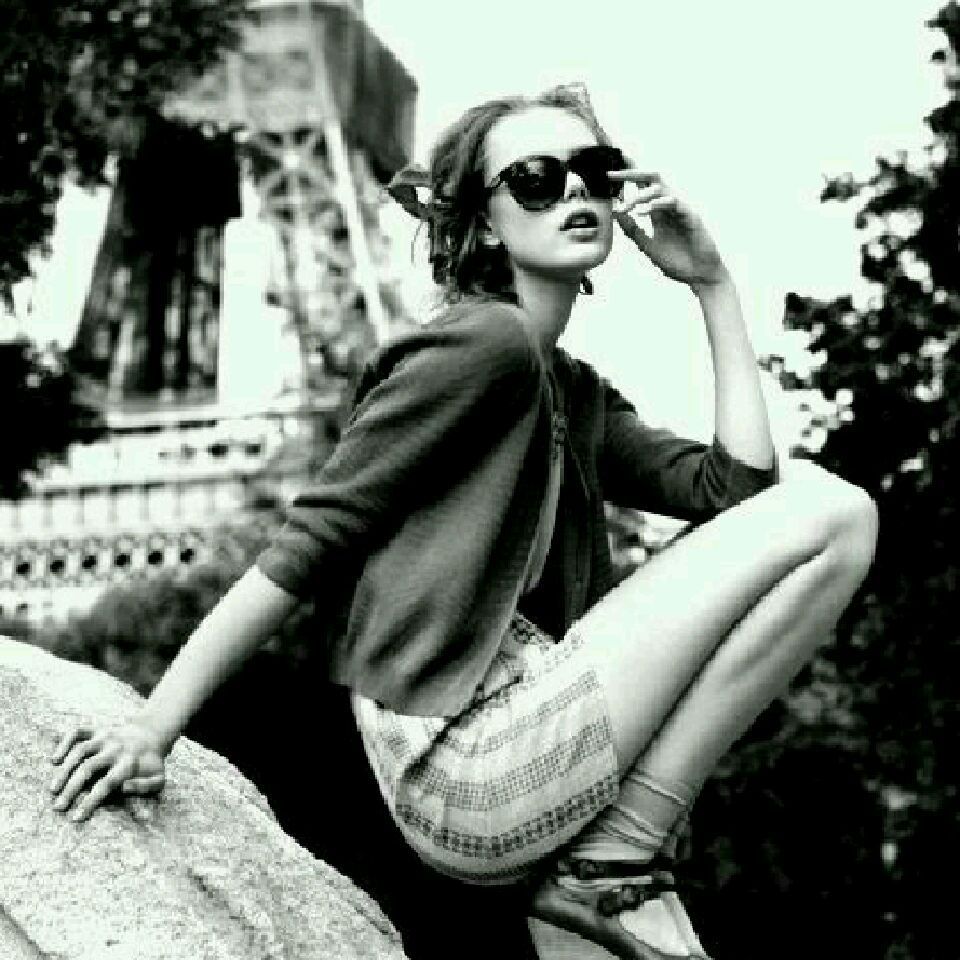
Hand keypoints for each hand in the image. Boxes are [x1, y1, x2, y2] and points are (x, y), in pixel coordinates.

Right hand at [49, 719, 167, 821]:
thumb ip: (146, 786)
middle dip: (71, 789)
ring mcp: (105, 737)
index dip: (90, 801)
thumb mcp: (158, 778)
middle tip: (58, 807)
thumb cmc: (150, 764)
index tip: (76, 818)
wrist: (152, 734)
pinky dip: (64, 743)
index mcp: (130, 763)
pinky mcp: (97, 729)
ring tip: (53, 789)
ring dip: (64, 770)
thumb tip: (124, 788)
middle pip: (89, 768)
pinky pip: (77, 732)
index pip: (107, 784)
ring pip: (80, 751)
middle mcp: (115, 748)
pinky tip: (54, 760)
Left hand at [611, 170, 727, 288]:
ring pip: (661, 188)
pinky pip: (674, 202)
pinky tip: (643, 211)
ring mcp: (680, 209)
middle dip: (632, 173)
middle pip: (652, 179)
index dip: (627, 179)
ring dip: (641, 195)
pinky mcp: (691, 216)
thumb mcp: (647, 245)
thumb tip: (616, 214)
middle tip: (612, 175)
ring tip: (627, 205)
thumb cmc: (677, 261)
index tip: (607, 176)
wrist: (698, 275)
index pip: (642, 188)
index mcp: (658, 212)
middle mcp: (669, 206)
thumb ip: (633, 230)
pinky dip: (657, 204)